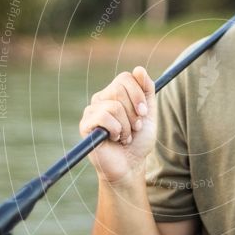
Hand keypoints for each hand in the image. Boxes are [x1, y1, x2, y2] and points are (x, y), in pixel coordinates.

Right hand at [79, 66, 156, 184]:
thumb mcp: (148, 114)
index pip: (126, 77)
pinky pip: (103, 116)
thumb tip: (139, 69)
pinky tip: (114, 139)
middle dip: (134, 113)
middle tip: (134, 128)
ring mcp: (92, 111)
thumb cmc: (138, 141)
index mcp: (116, 94)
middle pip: (120, 90)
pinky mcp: (85, 125)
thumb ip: (147, 91)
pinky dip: (116, 130)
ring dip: (126, 126)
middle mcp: (101, 99)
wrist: (131, 165)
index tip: (144, 112)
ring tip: (125, 137)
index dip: (138, 94)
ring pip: (114, 105)